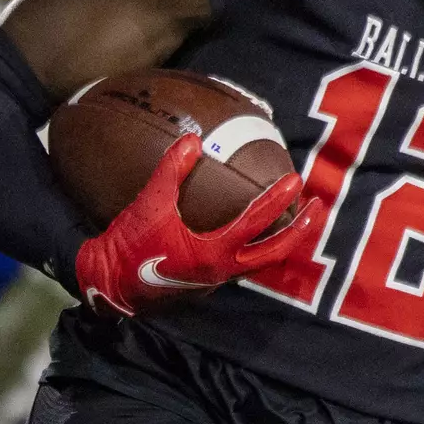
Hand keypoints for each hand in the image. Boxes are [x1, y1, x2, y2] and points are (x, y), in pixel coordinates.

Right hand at [75, 133, 320, 315]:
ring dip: (282, 241)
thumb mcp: (149, 204)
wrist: (106, 284)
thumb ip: (171, 171)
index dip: (277, 199)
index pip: (256, 223)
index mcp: (213, 252)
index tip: (296, 180)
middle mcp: (222, 271)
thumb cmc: (128, 245)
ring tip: (296, 220)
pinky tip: (258, 234)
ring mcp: (217, 280)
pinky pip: (243, 265)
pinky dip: (258, 248)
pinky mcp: (207, 282)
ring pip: (262, 262)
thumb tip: (192, 139)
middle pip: (275, 253)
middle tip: (317, 208)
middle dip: (299, 231)